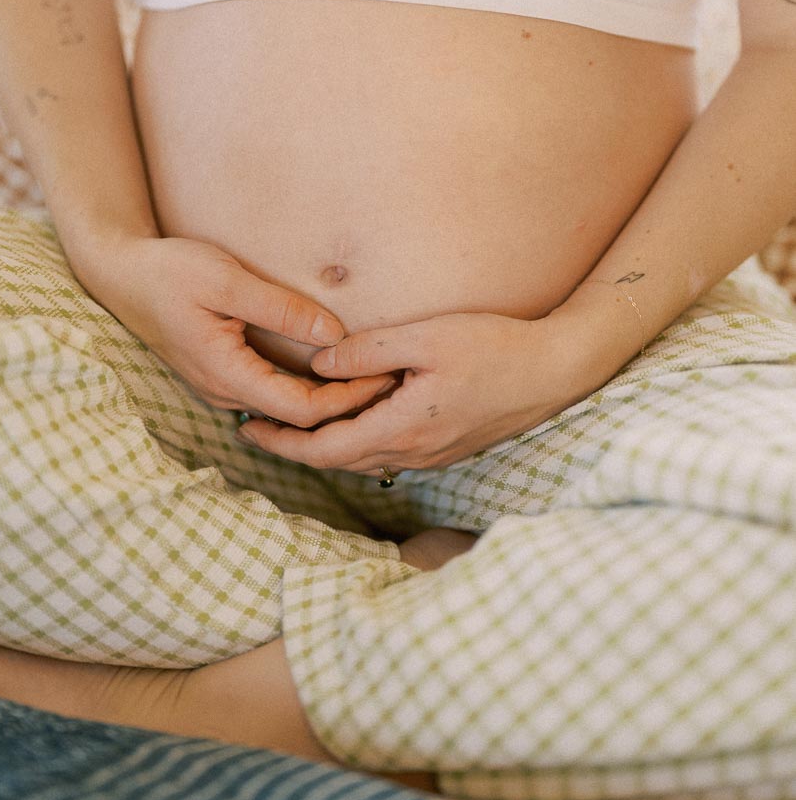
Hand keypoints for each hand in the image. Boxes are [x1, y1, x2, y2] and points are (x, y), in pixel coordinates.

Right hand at [71, 231, 395, 427]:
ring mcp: (224, 386)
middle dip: (348, 402)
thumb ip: (281, 309)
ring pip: (288, 408)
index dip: (348, 400)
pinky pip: (274, 392)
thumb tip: (334, 335)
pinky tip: (336, 365)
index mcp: (227, 375)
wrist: (120, 273)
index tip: (385, 375)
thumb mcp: (226, 279)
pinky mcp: (225, 372)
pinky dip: (309, 385)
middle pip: (300, 418)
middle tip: (395, 376)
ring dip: (330, 397)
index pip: (302, 411)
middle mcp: (226, 391)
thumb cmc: (169, 271)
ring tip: (375, 372)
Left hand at [236, 310, 586, 471]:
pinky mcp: (447, 446)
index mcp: (401, 428)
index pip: (323, 449)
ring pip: (363, 458)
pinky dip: (356, 441)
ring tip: (292, 423)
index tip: (244, 428)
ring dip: (325, 445)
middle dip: (293, 445)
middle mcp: (413, 451)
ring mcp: (432, 454)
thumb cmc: (494, 348)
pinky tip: (350, 419)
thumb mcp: (426, 338)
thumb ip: (369, 351)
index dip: (280, 441)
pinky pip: (388, 452)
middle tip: (253, 425)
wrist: (555, 371)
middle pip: (337, 461)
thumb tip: (319, 364)